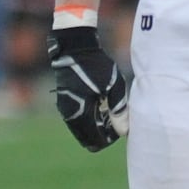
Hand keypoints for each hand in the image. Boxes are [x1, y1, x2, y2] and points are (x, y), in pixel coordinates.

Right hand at [47, 26, 128, 151]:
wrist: (75, 47)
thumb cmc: (97, 65)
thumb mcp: (113, 85)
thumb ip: (119, 110)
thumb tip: (124, 132)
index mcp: (80, 112)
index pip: (96, 141)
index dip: (111, 138)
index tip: (120, 124)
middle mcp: (69, 115)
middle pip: (88, 140)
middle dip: (104, 135)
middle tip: (116, 120)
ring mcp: (65, 110)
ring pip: (82, 132)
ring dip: (96, 127)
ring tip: (109, 111)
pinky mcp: (65, 103)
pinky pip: (78, 122)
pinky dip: (90, 120)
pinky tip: (100, 106)